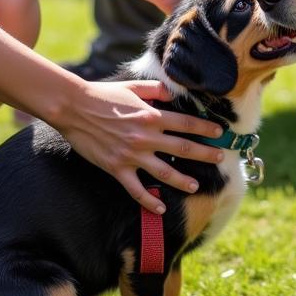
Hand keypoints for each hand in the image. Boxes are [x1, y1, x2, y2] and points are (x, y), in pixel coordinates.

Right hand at [55, 79, 227, 212]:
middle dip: (204, 154)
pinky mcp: (116, 168)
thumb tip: (173, 93)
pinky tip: (160, 209)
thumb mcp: (134, 87)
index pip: (186, 124)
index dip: (205, 128)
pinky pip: (136, 190)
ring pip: (164, 172)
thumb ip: (157, 90)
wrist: (74, 108)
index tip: (219, 133)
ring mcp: (131, 155)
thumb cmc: (104, 94)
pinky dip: (149, 201)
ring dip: (183, 180)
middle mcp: (146, 137)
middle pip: (182, 148)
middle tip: (220, 158)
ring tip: (196, 186)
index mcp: (151, 115)